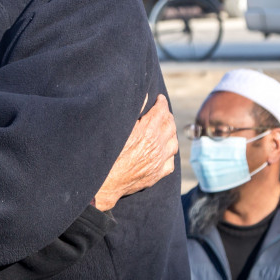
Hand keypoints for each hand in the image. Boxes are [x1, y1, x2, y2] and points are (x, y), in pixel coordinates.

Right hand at [93, 94, 177, 210]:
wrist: (105, 183)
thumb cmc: (107, 154)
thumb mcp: (119, 129)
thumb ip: (134, 111)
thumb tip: (145, 97)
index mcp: (148, 132)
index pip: (161, 112)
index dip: (162, 103)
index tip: (160, 99)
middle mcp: (157, 146)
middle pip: (170, 126)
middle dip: (167, 116)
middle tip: (162, 112)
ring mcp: (159, 162)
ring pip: (174, 144)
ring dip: (171, 134)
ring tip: (165, 130)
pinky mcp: (157, 175)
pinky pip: (170, 162)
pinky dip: (169, 154)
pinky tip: (163, 152)